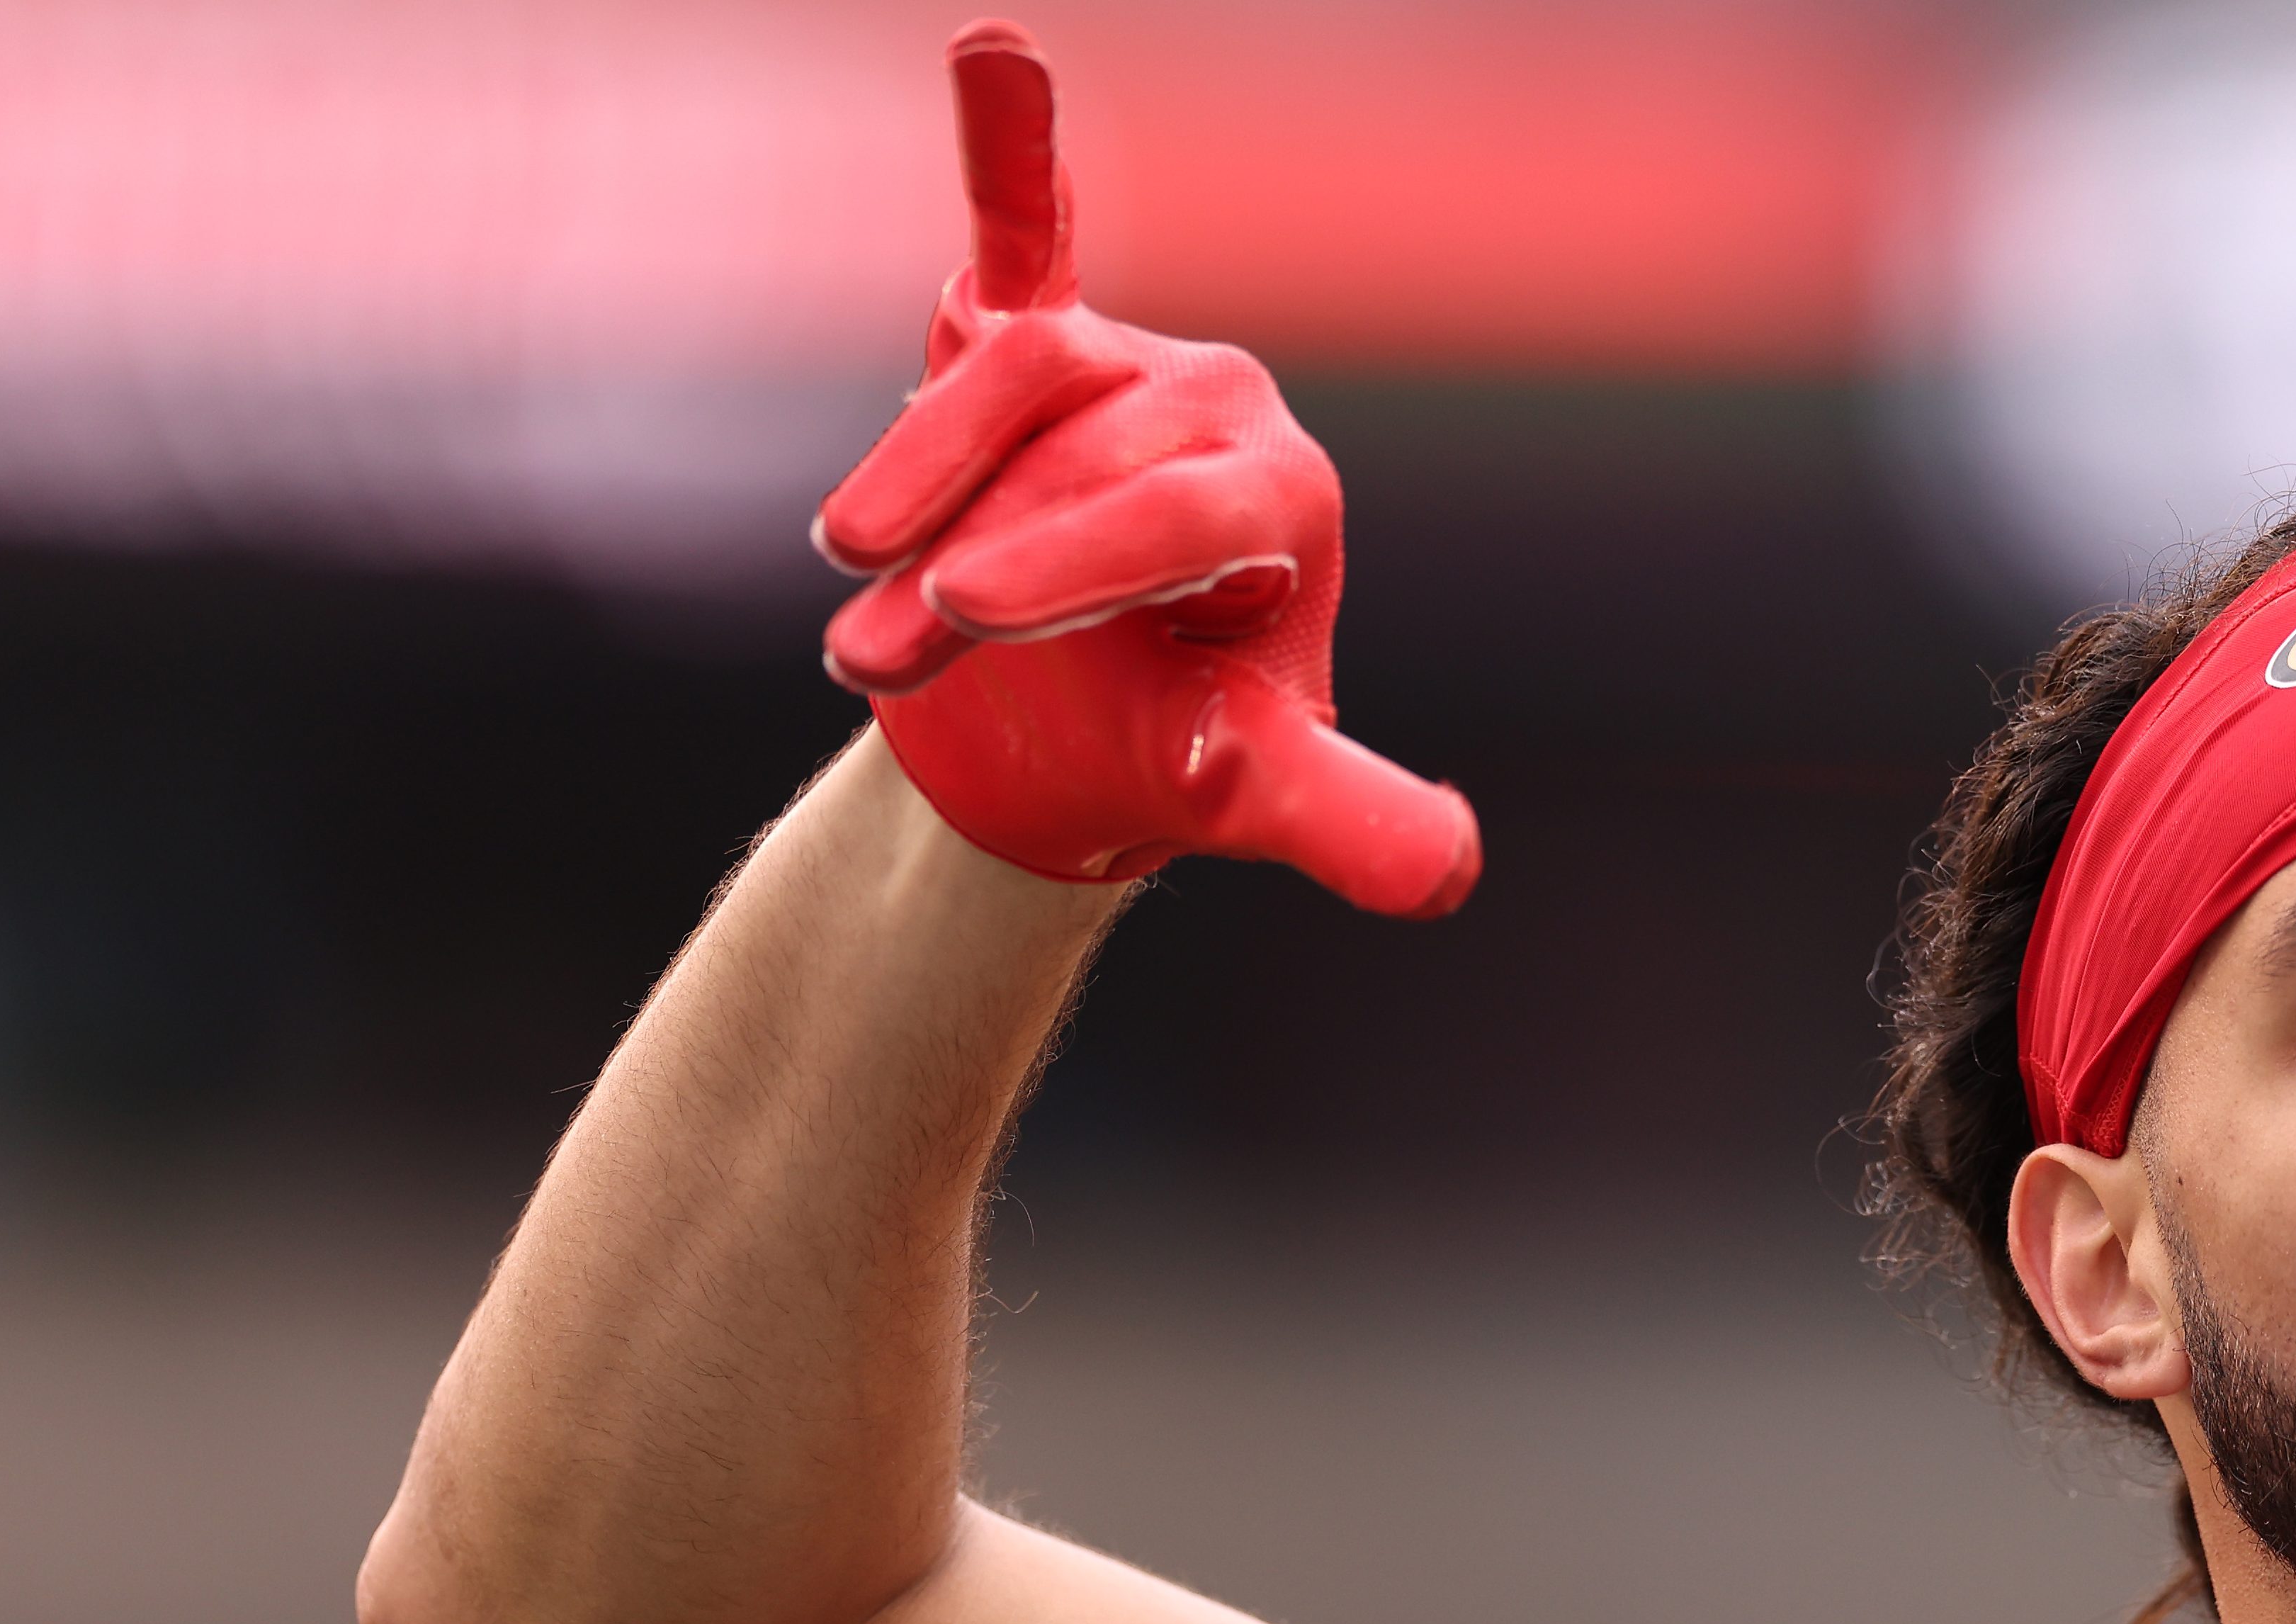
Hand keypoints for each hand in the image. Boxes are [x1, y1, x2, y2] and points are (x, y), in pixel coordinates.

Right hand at [814, 20, 1479, 915]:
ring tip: (843, 578)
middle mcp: (1223, 408)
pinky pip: (1025, 228)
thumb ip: (1350, 823)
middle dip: (968, 560)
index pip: (1177, 515)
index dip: (1067, 565)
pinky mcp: (1034, 341)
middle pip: (1077, 458)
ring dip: (915, 474)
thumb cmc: (1172, 751)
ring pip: (1007, 383)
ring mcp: (1126, 366)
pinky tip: (997, 53)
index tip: (959, 612)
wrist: (1071, 729)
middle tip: (871, 659)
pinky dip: (1011, 145)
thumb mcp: (1258, 793)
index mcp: (1286, 501)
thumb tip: (1452, 870)